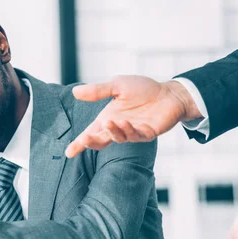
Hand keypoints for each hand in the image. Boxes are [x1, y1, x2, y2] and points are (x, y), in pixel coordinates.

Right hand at [65, 76, 201, 157]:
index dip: (79, 143)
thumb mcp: (118, 85)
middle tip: (85, 139)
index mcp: (108, 117)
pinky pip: (135, 136)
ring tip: (109, 121)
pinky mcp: (147, 133)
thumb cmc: (144, 89)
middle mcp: (118, 127)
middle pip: (101, 141)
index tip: (68, 152)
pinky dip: (128, 130)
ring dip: (112, 132)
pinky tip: (125, 122)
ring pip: (118, 138)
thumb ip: (98, 91)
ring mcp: (132, 132)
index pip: (91, 132)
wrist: (168, 93)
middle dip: (91, 142)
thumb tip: (75, 91)